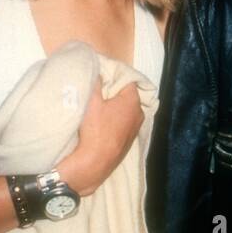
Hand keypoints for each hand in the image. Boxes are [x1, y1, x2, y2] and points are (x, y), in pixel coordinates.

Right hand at [59, 80, 143, 196]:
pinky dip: (117, 120)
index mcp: (133, 101)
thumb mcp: (92, 102)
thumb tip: (98, 70)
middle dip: (115, 92)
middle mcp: (139, 113)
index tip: (103, 76)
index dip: (115, 76)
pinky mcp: (130, 140)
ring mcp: (136, 128)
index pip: (127, 80)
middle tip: (99, 91)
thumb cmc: (95, 129)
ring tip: (100, 108)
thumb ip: (96, 83)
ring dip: (116, 107)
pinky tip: (104, 124)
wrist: (95, 161)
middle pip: (127, 95)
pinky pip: (124, 123)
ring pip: (126, 110)